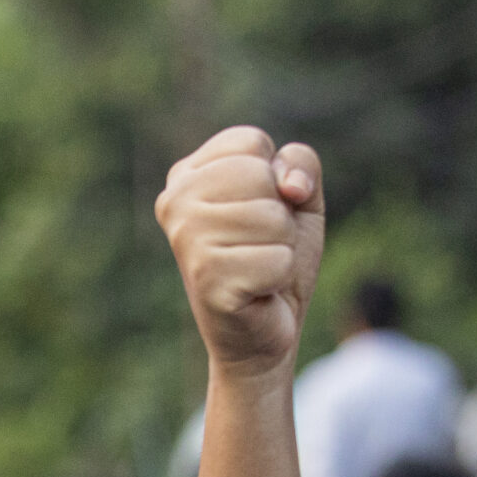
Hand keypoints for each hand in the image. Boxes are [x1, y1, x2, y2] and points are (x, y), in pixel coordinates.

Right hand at [155, 129, 324, 376]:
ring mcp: (185, 241)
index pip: (251, 143)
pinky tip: (257, 293)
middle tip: (259, 246)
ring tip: (257, 268)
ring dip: (281, 247)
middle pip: (260, 176)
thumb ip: (300, 163)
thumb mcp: (296, 200)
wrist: (262, 334)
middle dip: (279, 214)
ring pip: (273, 218)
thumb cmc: (273, 260)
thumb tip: (289, 187)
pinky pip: (277, 260)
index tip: (258, 211)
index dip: (274, 178)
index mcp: (187, 177)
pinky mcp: (206, 279)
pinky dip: (279, 278)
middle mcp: (175, 203)